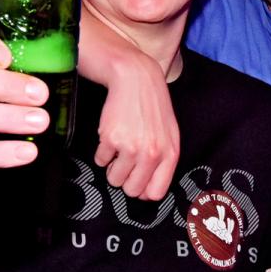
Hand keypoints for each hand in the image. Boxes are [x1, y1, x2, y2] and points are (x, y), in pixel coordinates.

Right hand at [91, 44, 179, 200]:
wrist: (136, 78)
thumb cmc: (152, 106)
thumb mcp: (170, 133)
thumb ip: (163, 161)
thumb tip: (149, 192)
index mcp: (169, 154)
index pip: (155, 193)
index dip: (143, 190)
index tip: (137, 181)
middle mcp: (152, 154)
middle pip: (132, 190)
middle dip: (125, 180)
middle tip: (125, 163)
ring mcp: (131, 148)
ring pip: (114, 179)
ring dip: (112, 167)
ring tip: (118, 149)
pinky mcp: (111, 139)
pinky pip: (101, 161)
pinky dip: (103, 153)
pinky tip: (111, 135)